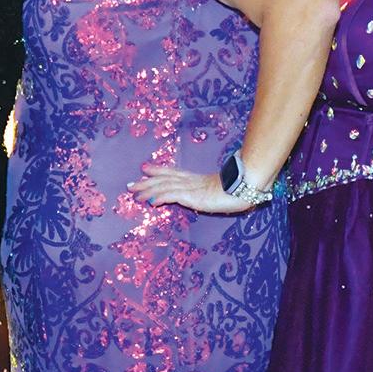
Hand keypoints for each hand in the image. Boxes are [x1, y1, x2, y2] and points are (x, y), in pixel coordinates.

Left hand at [129, 164, 256, 213]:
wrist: (242, 189)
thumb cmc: (235, 190)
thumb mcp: (219, 191)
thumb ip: (210, 192)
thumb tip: (207, 196)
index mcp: (195, 178)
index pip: (172, 172)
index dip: (157, 170)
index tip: (144, 169)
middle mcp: (189, 180)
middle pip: (163, 178)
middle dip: (146, 182)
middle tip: (130, 185)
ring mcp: (189, 187)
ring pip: (163, 186)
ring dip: (147, 191)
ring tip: (134, 195)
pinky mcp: (191, 195)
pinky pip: (171, 195)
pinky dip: (159, 197)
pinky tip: (150, 202)